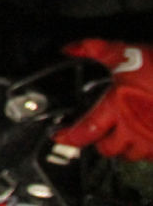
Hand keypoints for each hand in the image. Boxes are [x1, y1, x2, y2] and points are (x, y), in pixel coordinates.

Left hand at [56, 39, 152, 160]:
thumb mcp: (122, 52)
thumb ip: (92, 50)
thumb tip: (68, 50)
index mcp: (116, 109)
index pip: (86, 131)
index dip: (70, 137)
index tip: (60, 136)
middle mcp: (133, 129)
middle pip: (109, 150)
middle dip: (100, 143)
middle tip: (97, 133)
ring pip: (132, 155)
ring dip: (124, 148)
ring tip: (120, 136)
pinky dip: (146, 150)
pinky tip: (144, 137)